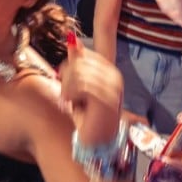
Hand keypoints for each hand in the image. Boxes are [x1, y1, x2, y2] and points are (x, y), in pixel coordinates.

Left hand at [59, 34, 122, 148]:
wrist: (96, 144)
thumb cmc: (86, 116)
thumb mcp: (78, 85)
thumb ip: (76, 62)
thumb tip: (71, 38)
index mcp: (109, 69)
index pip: (81, 53)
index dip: (71, 66)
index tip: (73, 90)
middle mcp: (114, 75)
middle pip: (76, 59)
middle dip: (66, 79)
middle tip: (73, 99)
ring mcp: (113, 87)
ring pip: (76, 71)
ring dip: (67, 89)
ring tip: (75, 104)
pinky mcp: (107, 99)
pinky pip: (79, 83)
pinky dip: (70, 95)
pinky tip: (76, 107)